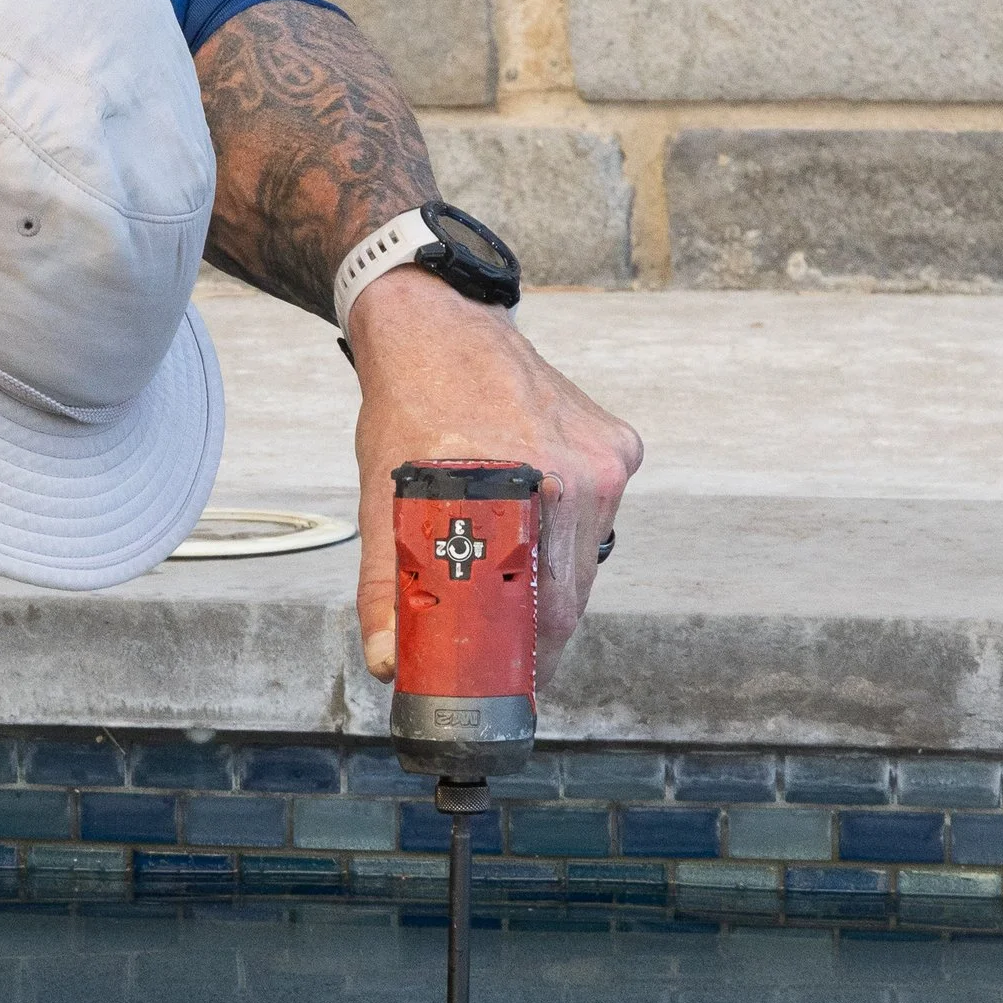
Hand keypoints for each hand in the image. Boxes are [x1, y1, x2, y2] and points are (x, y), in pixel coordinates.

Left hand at [347, 271, 641, 684]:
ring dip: (549, 572)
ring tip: (503, 562)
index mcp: (534, 492)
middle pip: (573, 590)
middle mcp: (586, 473)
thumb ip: (387, 587)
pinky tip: (525, 507)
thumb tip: (390, 662)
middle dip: (535, 622)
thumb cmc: (409, 411)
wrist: (436, 327)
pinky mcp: (618, 444)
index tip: (506, 675)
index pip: (551, 612)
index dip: (528, 654)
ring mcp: (608, 457)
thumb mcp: (384, 504)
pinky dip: (563, 525)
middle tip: (495, 638)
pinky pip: (596, 512)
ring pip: (587, 554)